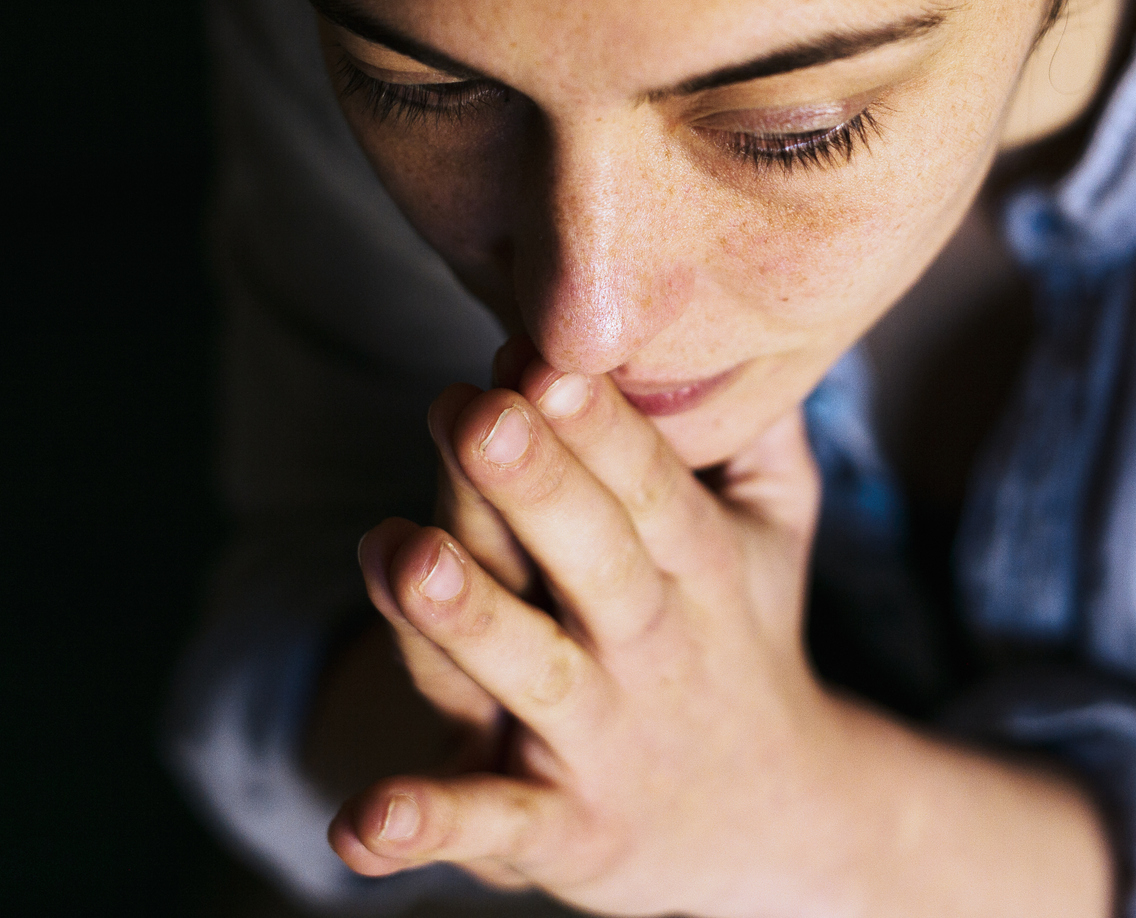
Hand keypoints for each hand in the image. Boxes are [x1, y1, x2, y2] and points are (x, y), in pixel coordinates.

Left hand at [331, 345, 1112, 917]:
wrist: (774, 830)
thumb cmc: (741, 637)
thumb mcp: (776, 531)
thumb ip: (759, 426)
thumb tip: (747, 303)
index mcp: (704, 572)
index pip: (652, 490)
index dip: (600, 424)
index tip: (543, 353)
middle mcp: (654, 653)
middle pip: (596, 566)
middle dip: (537, 488)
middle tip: (474, 411)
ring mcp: (601, 745)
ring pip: (529, 677)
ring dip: (467, 624)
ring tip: (399, 553)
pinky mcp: (556, 833)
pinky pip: (489, 827)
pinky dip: (427, 827)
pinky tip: (359, 825)